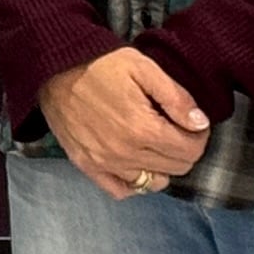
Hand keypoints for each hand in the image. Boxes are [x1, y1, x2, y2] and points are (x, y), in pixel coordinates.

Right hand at [37, 48, 211, 198]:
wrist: (53, 67)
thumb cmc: (100, 63)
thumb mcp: (144, 68)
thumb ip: (176, 98)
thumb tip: (200, 123)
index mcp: (143, 128)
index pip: (191, 150)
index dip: (199, 135)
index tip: (192, 122)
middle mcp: (125, 153)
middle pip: (177, 168)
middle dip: (184, 149)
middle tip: (175, 128)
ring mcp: (104, 162)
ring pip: (153, 182)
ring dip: (162, 165)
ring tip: (155, 143)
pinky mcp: (86, 165)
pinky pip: (120, 190)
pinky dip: (134, 182)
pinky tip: (136, 163)